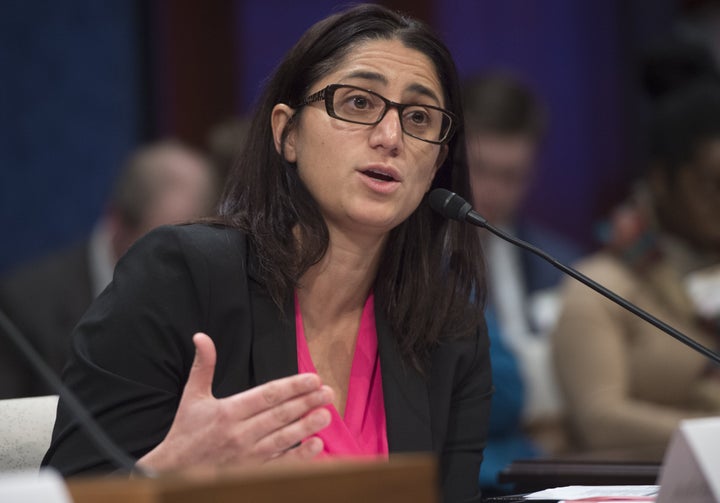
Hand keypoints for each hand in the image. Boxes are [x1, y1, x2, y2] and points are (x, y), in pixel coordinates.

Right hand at [137, 332, 332, 471]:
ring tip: (327, 414)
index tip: (312, 379)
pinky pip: (280, 464)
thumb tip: (201, 337)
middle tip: (328, 393)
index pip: (267, 395)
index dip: (292, 386)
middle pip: (280, 415)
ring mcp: (247, 455)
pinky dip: (300, 456)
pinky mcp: (251, 472)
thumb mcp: (192, 396)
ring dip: (307, 426)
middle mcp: (240, 433)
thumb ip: (203, 366)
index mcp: (228, 411)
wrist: (174, 470)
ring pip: (283, 438)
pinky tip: (316, 445)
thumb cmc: (186, 431)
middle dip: (307, 402)